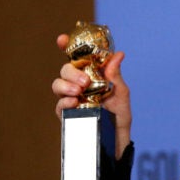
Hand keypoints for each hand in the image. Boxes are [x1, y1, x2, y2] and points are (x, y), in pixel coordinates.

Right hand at [52, 34, 131, 158]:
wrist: (117, 140)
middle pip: (65, 69)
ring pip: (57, 84)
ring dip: (65, 85)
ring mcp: (71, 99)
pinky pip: (58, 105)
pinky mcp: (67, 114)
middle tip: (84, 81)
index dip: (67, 46)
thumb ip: (116, 75)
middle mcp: (79, 84)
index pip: (77, 58)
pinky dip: (64, 101)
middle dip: (71, 72)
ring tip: (78, 92)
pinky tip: (73, 102)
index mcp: (92, 75)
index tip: (62, 39)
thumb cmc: (120, 115)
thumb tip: (119, 54)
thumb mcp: (122, 93)